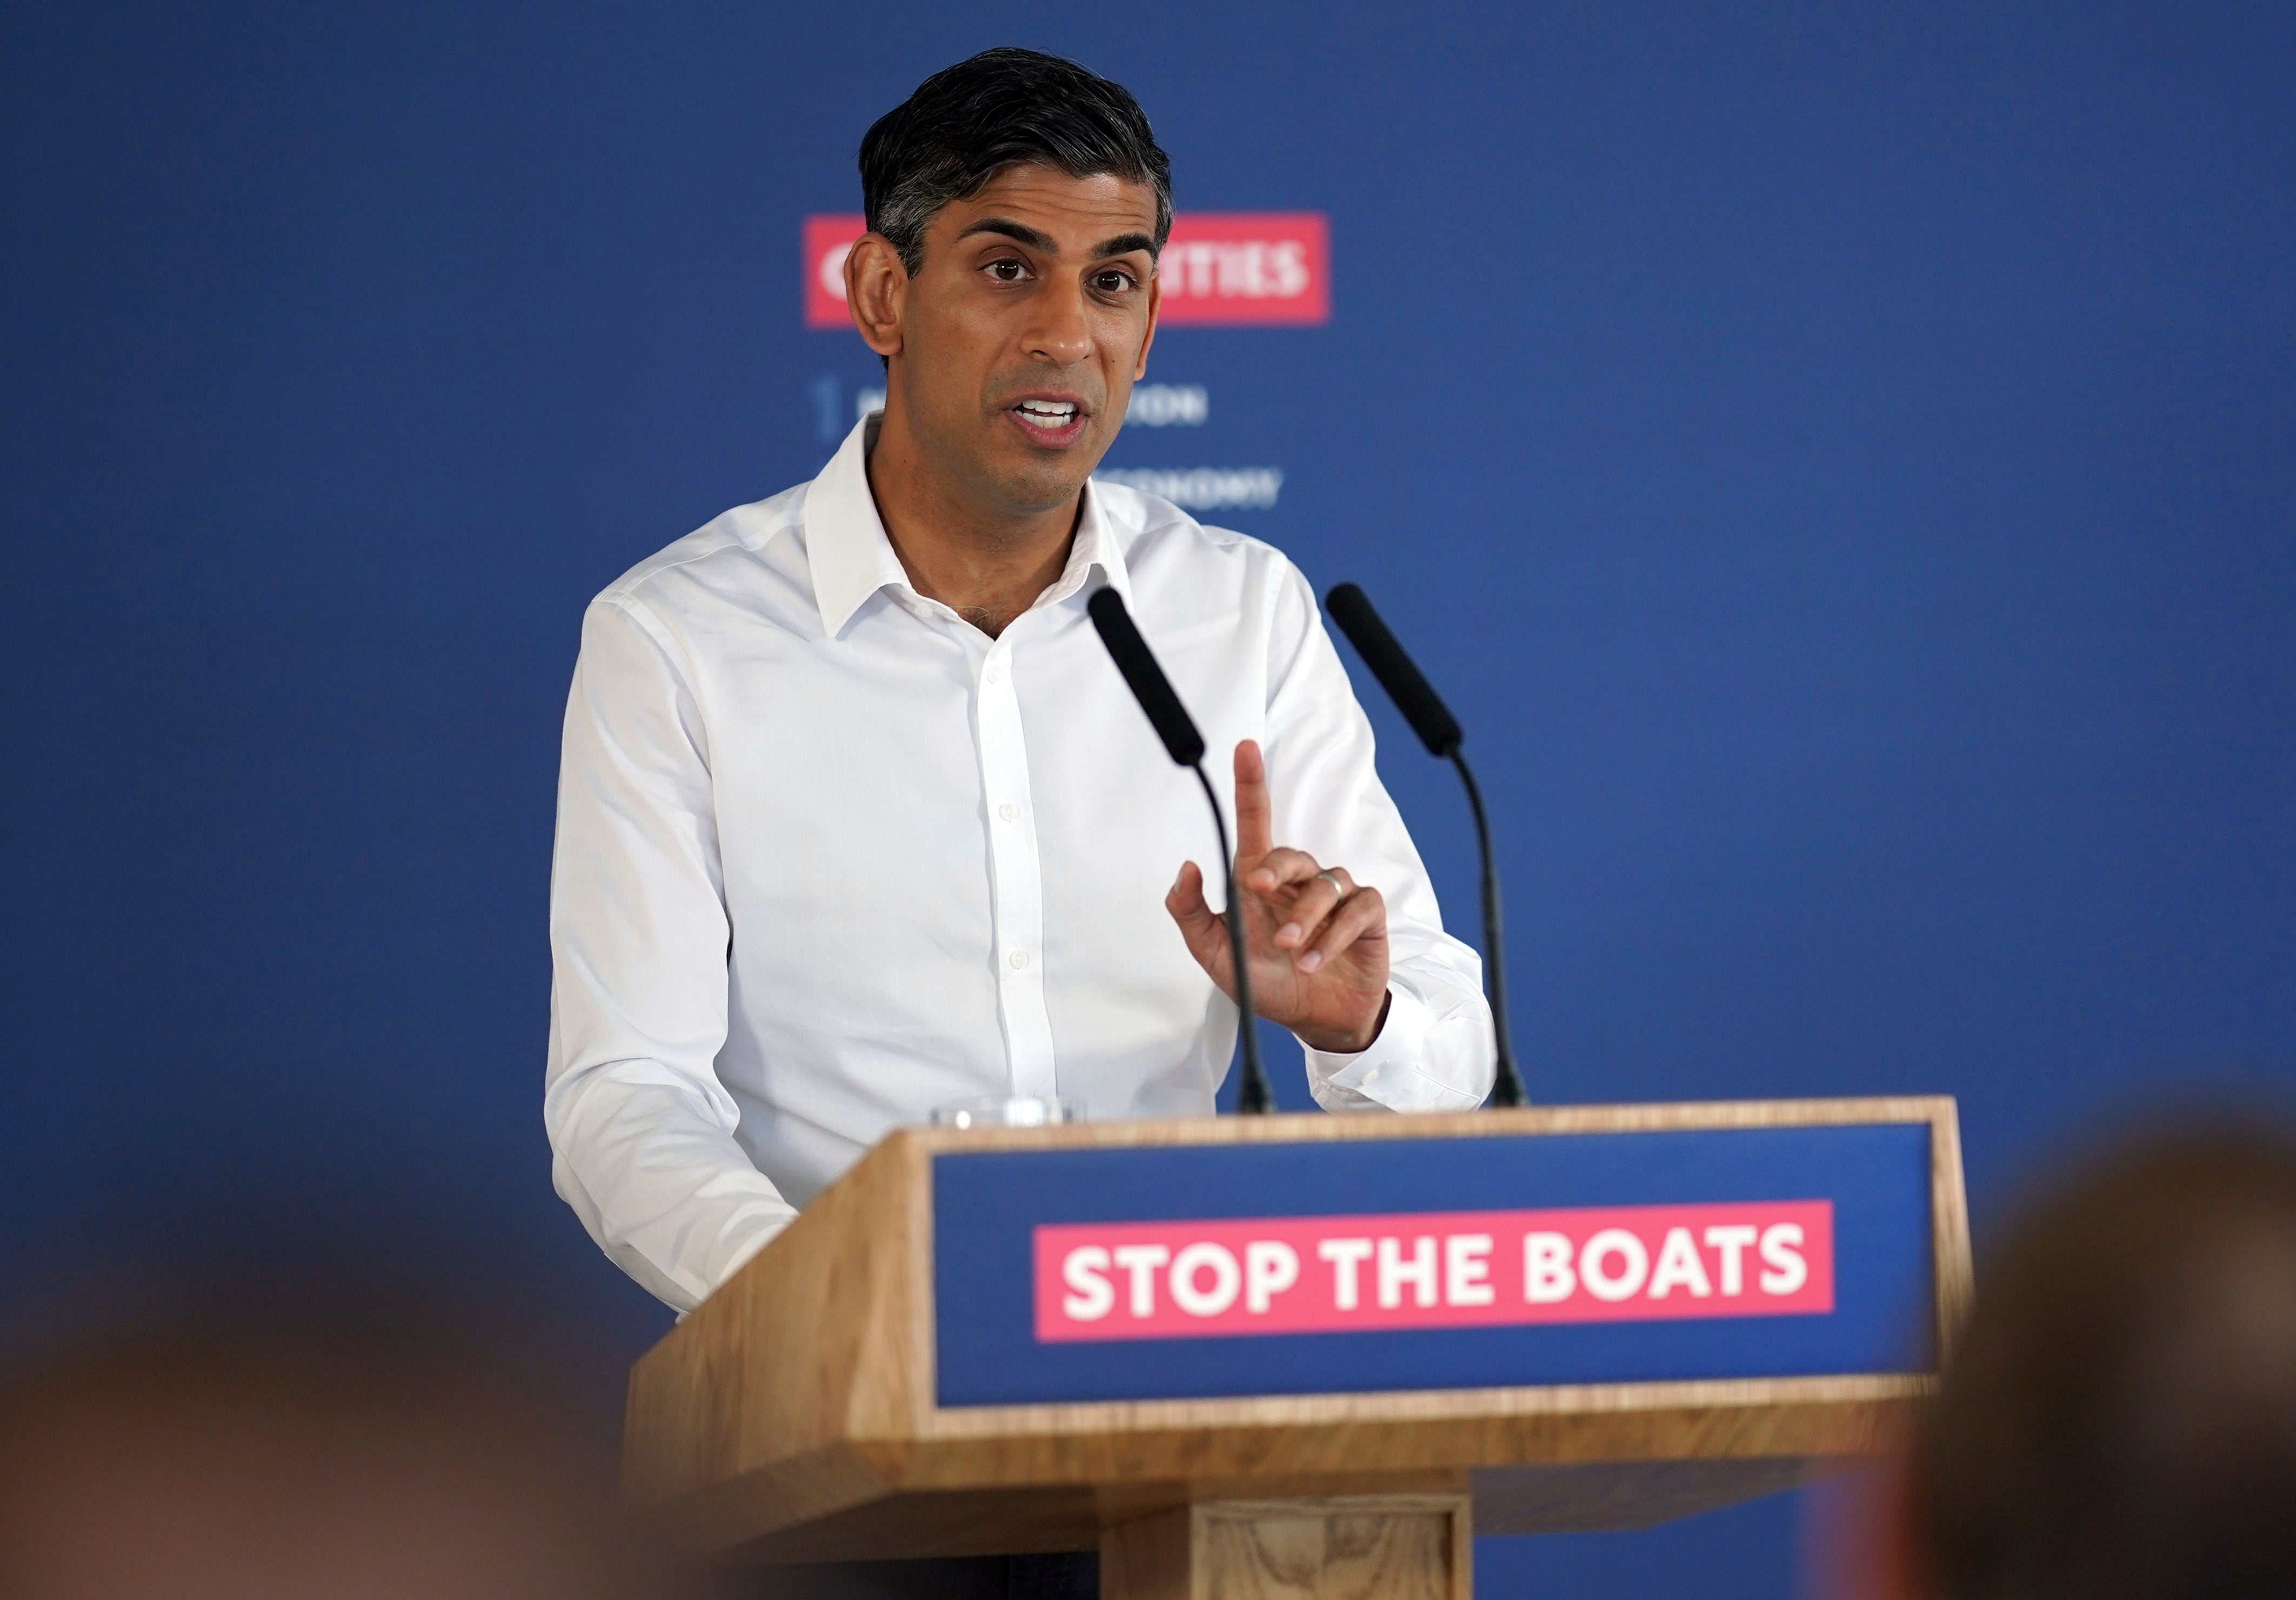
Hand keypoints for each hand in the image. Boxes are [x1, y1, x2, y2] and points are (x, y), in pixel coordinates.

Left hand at [1166, 740, 1391, 1054]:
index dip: (1250, 786)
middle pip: (1291, 854)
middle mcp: (1298, 882)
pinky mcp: (1367, 916)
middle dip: (1276, 869)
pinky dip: (1334, 936)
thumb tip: (1186, 867)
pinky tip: (1315, 961)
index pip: (1255, 824)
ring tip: (1292, 953)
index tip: (1244, 748)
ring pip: (1324, 885)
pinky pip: (1356, 908)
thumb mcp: (1216, 955)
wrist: (1315, 1020)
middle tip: (1258, 891)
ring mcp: (1335, 896)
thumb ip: (1191, 914)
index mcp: (1260, 883)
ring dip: (1305, 920)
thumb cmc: (1265, 982)